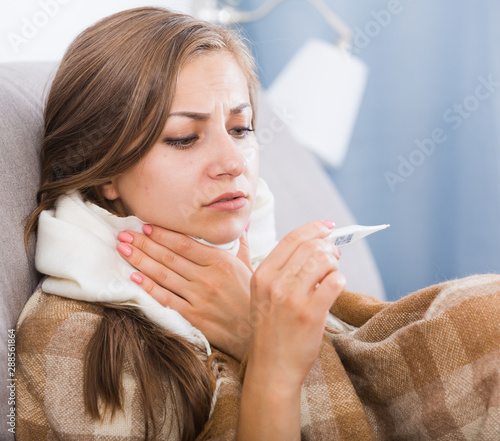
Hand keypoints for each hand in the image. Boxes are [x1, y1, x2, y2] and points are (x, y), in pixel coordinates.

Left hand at [117, 225, 252, 360]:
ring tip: (123, 249)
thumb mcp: (250, 266)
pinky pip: (165, 298)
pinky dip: (148, 287)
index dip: (163, 234)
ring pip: (163, 275)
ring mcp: (199, 298)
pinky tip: (133, 277)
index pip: (185, 244)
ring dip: (140, 260)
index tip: (145, 226)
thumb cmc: (252, 298)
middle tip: (124, 234)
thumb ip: (240, 243)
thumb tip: (239, 222)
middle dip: (144, 243)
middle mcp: (208, 277)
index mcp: (221, 261)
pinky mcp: (193, 317)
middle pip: (169, 257)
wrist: (256, 333)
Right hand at [237, 220, 344, 439]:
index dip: (314, 228)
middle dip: (329, 247)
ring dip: (335, 264)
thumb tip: (312, 244)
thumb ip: (280, 271)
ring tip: (333, 274)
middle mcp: (275, 283)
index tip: (328, 226)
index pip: (291, 239)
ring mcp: (292, 298)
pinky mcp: (311, 314)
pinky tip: (334, 289)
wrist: (272, 369)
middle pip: (311, 247)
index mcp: (262, 275)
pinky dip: (340, 281)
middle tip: (335, 256)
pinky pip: (335, 282)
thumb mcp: (262, 296)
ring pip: (324, 260)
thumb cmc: (271, 332)